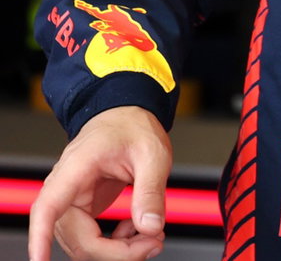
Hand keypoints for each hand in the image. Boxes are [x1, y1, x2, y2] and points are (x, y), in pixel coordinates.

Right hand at [29, 106, 170, 260]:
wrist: (127, 119)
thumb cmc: (133, 128)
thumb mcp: (152, 154)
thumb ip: (151, 191)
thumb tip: (150, 227)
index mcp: (76, 169)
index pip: (47, 208)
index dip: (40, 237)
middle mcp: (66, 190)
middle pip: (77, 239)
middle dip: (115, 252)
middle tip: (154, 242)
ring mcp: (72, 203)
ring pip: (83, 245)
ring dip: (117, 251)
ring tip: (151, 237)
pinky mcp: (84, 211)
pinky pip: (92, 239)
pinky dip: (116, 245)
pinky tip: (137, 230)